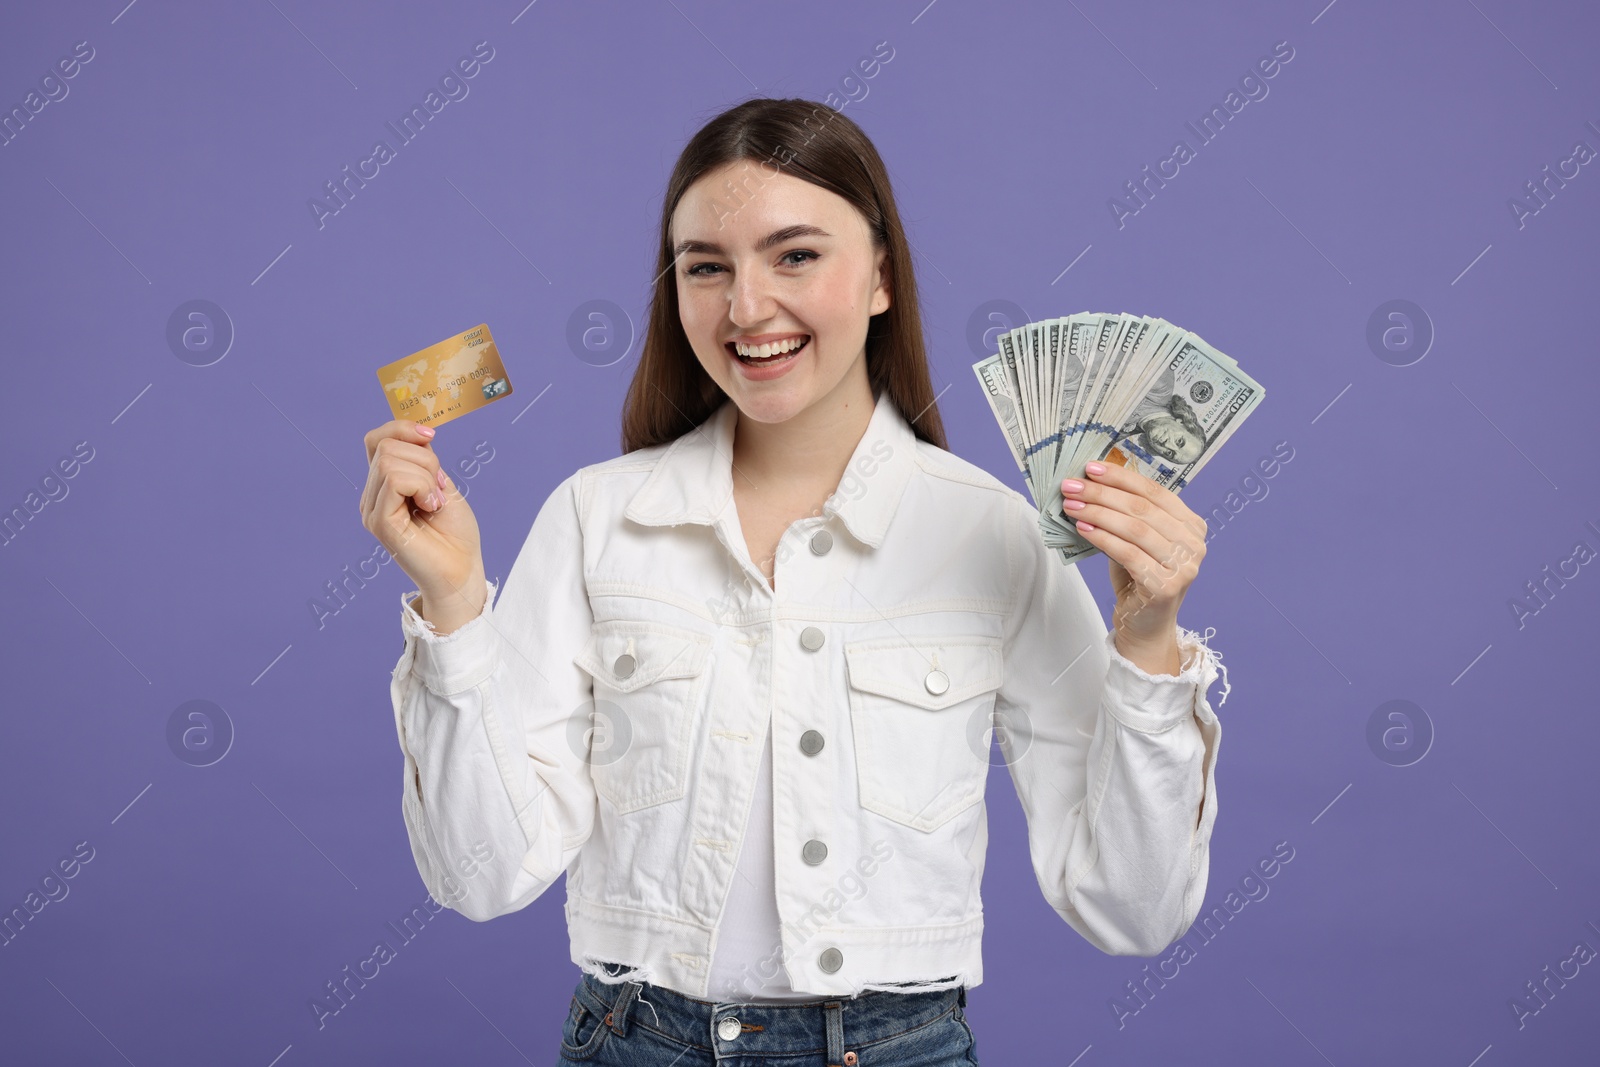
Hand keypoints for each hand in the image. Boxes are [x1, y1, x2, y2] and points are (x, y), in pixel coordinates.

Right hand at [359, 420, 486, 625]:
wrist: (463, 570)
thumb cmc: (455, 534)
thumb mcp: (442, 484)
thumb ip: (424, 460)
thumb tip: (420, 432)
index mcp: (383, 486)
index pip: (377, 440)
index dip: (402, 428)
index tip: (431, 436)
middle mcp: (371, 497)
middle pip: (387, 446)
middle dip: (424, 458)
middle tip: (438, 489)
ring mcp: (372, 510)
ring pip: (390, 460)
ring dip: (425, 475)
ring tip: (434, 502)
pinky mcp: (380, 523)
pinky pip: (395, 480)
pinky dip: (422, 486)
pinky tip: (431, 506)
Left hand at [1061, 454, 1206, 670]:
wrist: (1145, 625)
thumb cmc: (1138, 578)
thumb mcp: (1136, 540)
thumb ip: (1126, 514)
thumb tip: (1092, 481)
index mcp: (1191, 525)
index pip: (1155, 491)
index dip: (1121, 477)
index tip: (1091, 468)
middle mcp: (1194, 544)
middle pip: (1142, 508)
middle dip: (1102, 493)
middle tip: (1072, 486)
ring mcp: (1184, 566)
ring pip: (1135, 528)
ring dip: (1098, 513)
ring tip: (1071, 505)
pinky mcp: (1166, 586)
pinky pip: (1128, 553)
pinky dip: (1102, 538)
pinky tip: (1083, 528)